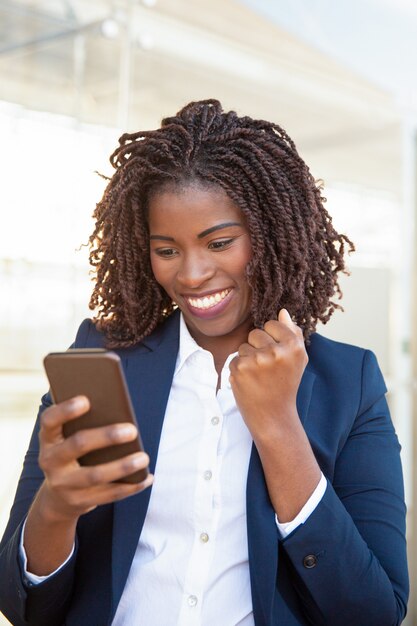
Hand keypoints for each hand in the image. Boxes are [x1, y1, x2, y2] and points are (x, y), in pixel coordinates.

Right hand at [36, 395, 152, 523]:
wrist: (58, 497)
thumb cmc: (72, 453)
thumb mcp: (68, 437)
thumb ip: (84, 422)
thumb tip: (116, 406)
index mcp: (48, 438)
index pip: (50, 420)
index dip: (65, 410)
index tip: (86, 400)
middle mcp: (50, 461)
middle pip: (78, 445)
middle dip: (107, 436)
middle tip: (133, 430)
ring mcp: (63, 484)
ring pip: (95, 475)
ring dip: (123, 466)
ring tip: (144, 458)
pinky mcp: (79, 502)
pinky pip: (109, 495)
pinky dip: (131, 486)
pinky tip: (147, 477)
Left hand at [230, 310, 319, 521]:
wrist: (273, 416)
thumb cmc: (285, 384)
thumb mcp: (297, 359)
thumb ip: (292, 333)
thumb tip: (283, 311)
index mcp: (293, 346)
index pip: (272, 323)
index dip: (272, 338)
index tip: (277, 355)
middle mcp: (276, 351)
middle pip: (256, 333)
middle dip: (258, 347)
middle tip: (267, 368)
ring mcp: (256, 360)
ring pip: (244, 345)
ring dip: (248, 358)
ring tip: (259, 375)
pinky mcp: (240, 368)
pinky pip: (234, 357)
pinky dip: (239, 369)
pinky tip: (249, 382)